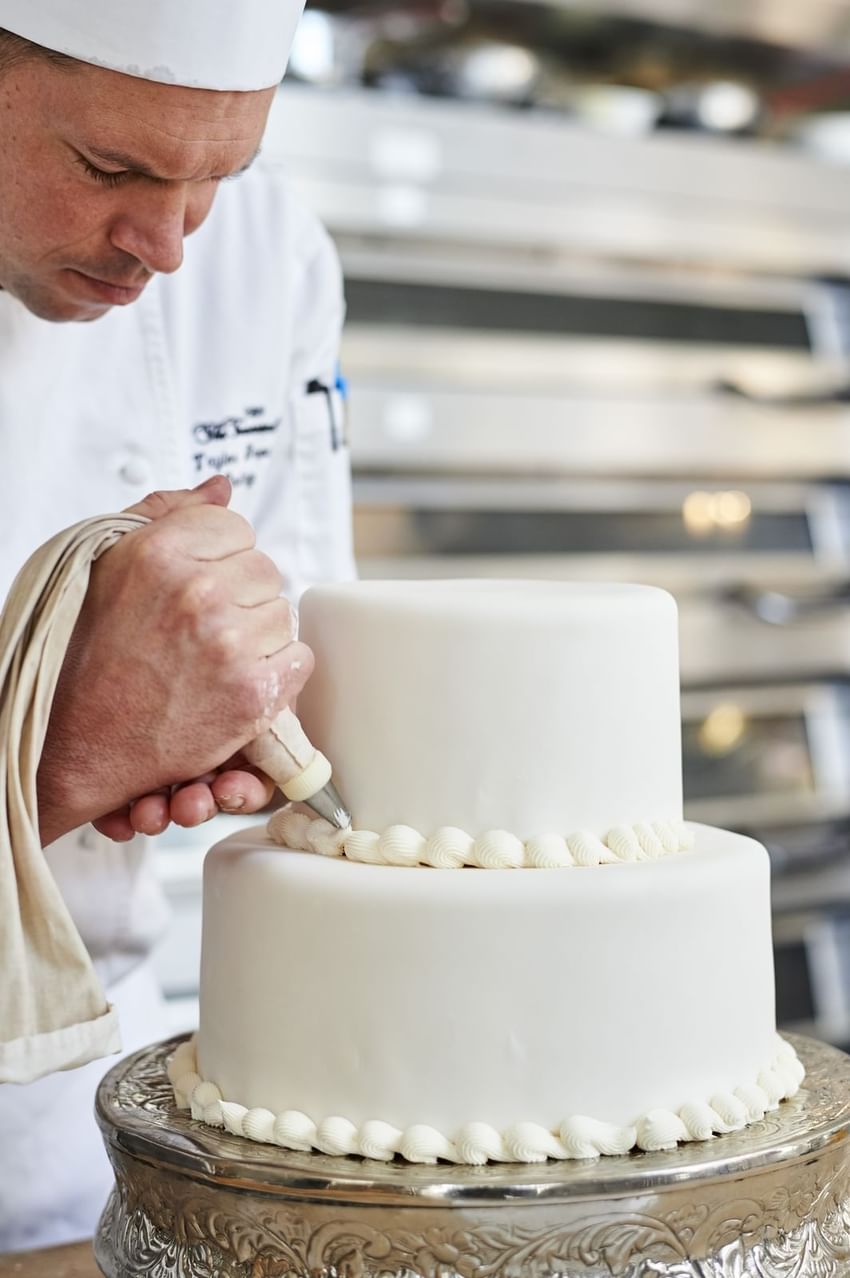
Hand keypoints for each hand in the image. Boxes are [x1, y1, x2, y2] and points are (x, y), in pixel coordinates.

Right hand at [37, 476, 310, 845]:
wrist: (79, 744)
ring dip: (257, 635)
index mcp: (160, 553)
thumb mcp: (106, 565)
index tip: (198, 583)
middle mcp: (198, 592)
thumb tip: (220, 486)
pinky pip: (298, 659)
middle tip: (202, 627)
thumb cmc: (86, 657)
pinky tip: (235, 680)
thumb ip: (166, 515)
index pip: (236, 526)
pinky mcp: (252, 693)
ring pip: (282, 614)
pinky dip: (276, 672)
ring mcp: (229, 644)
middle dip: (241, 596)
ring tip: (212, 656)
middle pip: (265, 569)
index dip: (220, 557)